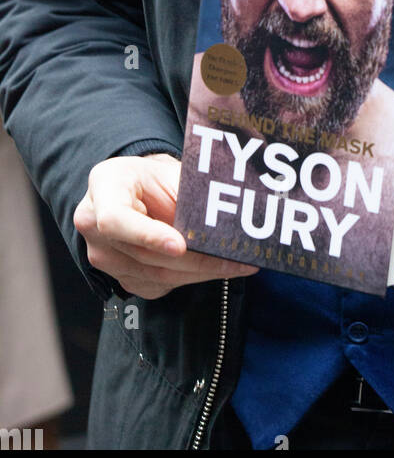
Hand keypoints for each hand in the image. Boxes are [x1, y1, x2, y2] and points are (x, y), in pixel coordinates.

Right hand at [73, 153, 258, 299]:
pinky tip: (216, 269)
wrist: (139, 189)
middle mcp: (93, 224)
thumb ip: (190, 191)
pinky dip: (190, 279)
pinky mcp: (119, 276)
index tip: (180, 245)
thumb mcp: (171, 171)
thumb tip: (230, 208)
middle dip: (194, 260)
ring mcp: (103, 255)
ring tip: (237, 264)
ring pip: (154, 275)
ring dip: (200, 273)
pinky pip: (157, 286)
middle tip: (234, 258)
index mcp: (105, 186)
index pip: (116, 219)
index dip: (148, 235)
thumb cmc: (155, 177)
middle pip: (143, 255)